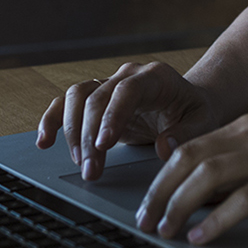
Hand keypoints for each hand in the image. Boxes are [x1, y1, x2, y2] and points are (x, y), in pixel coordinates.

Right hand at [36, 62, 221, 180]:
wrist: (187, 104)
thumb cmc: (196, 113)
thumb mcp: (203, 123)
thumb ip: (186, 134)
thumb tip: (163, 147)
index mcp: (155, 77)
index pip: (127, 91)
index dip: (112, 116)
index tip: (103, 145)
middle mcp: (128, 75)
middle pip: (97, 98)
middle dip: (90, 137)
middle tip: (91, 171)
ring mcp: (109, 84)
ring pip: (77, 97)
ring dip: (72, 132)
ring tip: (79, 163)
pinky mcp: (96, 98)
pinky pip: (67, 102)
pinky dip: (53, 119)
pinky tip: (45, 141)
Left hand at [135, 115, 247, 244]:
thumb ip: (237, 171)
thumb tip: (195, 197)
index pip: (189, 147)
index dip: (161, 176)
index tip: (147, 203)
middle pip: (190, 158)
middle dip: (160, 190)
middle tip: (145, 220)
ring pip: (209, 175)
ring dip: (179, 205)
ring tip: (166, 229)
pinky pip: (242, 200)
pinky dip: (215, 220)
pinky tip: (202, 236)